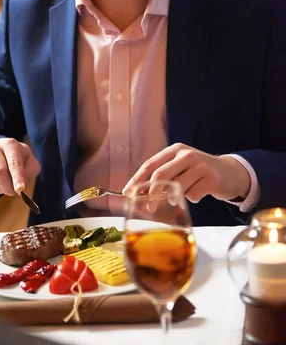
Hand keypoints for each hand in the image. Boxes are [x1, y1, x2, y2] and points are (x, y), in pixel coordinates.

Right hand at [0, 138, 40, 195]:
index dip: (17, 177)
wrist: (0, 150)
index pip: (14, 163)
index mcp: (10, 144)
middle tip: (13, 192)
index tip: (20, 190)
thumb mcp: (29, 160)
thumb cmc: (18, 157)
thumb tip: (21, 186)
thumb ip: (30, 171)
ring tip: (6, 187)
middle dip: (8, 186)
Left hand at [123, 143, 250, 202]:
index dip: (137, 180)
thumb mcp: (180, 167)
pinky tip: (198, 194)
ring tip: (175, 200)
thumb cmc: (198, 172)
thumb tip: (136, 192)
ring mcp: (200, 165)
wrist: (230, 172)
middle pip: (161, 175)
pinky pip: (194, 194)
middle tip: (148, 207)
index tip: (127, 193)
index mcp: (174, 150)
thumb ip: (162, 175)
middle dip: (151, 193)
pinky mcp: (212, 177)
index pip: (150, 165)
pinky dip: (192, 198)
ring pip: (177, 186)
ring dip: (173, 198)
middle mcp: (186, 154)